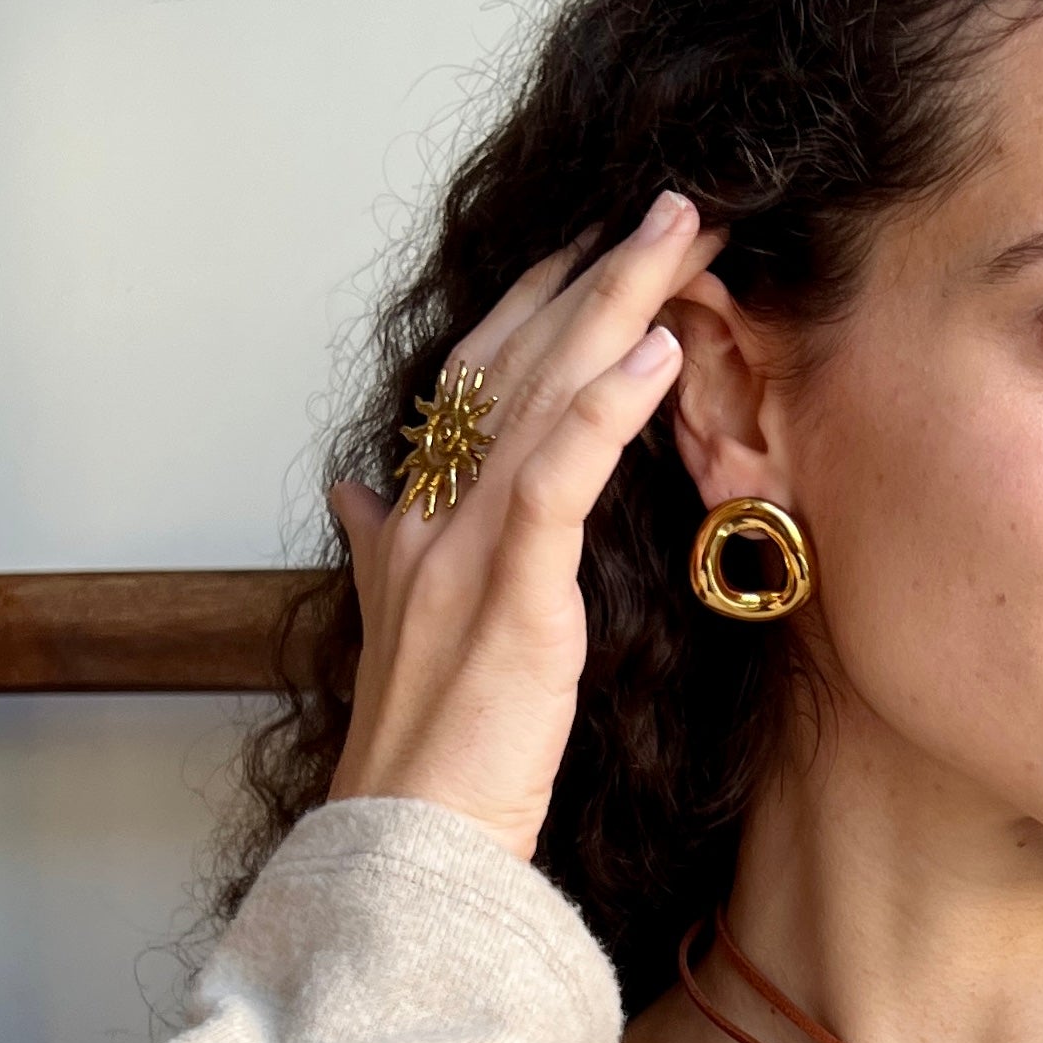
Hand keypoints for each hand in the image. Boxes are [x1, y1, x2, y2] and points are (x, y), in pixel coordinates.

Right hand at [325, 189, 727, 860]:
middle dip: (597, 268)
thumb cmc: (425, 735)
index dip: (539, 296)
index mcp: (419, 509)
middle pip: (521, 354)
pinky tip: (655, 347)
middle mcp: (434, 507)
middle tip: (670, 203)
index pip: (479, 371)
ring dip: (618, 300)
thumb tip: (359, 485)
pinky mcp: (510, 593)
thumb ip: (381, 541)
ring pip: (543, 390)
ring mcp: (464, 545)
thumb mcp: (394, 619)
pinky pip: (556, 477)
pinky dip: (605, 405)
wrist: (407, 839)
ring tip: (683, 233)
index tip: (599, 240)